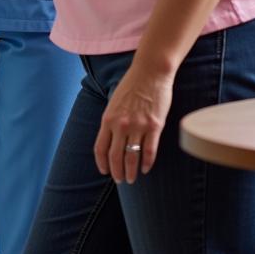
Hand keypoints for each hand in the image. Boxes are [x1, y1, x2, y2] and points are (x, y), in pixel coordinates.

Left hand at [93, 63, 173, 182]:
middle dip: (116, 172)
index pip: (100, 148)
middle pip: (115, 156)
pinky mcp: (154, 126)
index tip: (104, 171)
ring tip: (131, 179)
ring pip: (131, 157)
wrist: (150, 73)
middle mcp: (120, 125)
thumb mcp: (114, 103)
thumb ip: (112, 121)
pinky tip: (145, 169)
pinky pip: (149, 151)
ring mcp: (138, 126)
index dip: (101, 163)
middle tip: (120, 180)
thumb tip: (111, 139)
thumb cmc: (131, 86)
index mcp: (108, 119)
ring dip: (131, 171)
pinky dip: (146, 163)